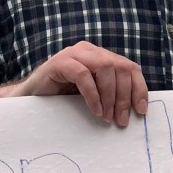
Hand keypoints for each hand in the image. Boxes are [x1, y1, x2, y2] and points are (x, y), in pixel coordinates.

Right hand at [12, 41, 148, 127]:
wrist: (31, 99)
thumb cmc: (63, 100)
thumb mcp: (94, 96)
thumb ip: (111, 95)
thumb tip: (137, 110)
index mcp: (101, 57)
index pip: (129, 67)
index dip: (139, 88)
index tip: (141, 111)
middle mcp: (90, 51)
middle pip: (120, 67)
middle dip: (124, 97)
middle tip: (120, 120)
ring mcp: (74, 54)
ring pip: (105, 68)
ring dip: (110, 96)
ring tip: (106, 117)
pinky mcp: (60, 62)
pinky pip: (83, 75)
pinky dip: (92, 95)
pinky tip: (95, 110)